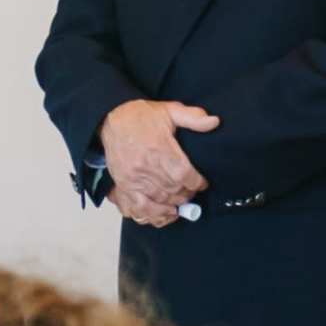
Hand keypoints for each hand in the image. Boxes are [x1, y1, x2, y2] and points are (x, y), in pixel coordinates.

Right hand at [98, 99, 217, 222]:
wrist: (111, 119)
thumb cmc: (141, 116)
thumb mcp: (170, 110)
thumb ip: (193, 117)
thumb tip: (214, 122)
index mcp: (160, 148)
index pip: (184, 174)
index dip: (197, 182)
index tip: (202, 183)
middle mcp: (146, 166)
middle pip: (174, 190)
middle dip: (187, 193)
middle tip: (192, 191)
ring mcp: (134, 178)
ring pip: (160, 200)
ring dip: (174, 203)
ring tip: (181, 201)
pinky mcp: (124, 184)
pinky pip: (139, 207)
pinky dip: (154, 214)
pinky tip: (165, 213)